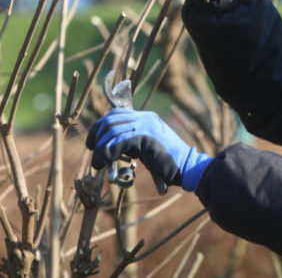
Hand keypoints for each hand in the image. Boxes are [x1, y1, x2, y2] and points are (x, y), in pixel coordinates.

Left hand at [87, 108, 212, 191]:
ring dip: (100, 148)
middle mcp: (145, 118)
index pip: (116, 113)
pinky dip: (106, 154)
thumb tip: (112, 147)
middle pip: (111, 120)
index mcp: (146, 118)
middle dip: (97, 135)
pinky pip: (118, 142)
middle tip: (93, 150)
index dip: (101, 126)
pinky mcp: (145, 138)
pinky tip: (102, 163)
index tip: (94, 142)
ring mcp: (146, 126)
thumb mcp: (149, 147)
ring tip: (97, 162)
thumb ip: (133, 143)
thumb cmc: (169, 163)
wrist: (188, 168)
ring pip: (112, 131)